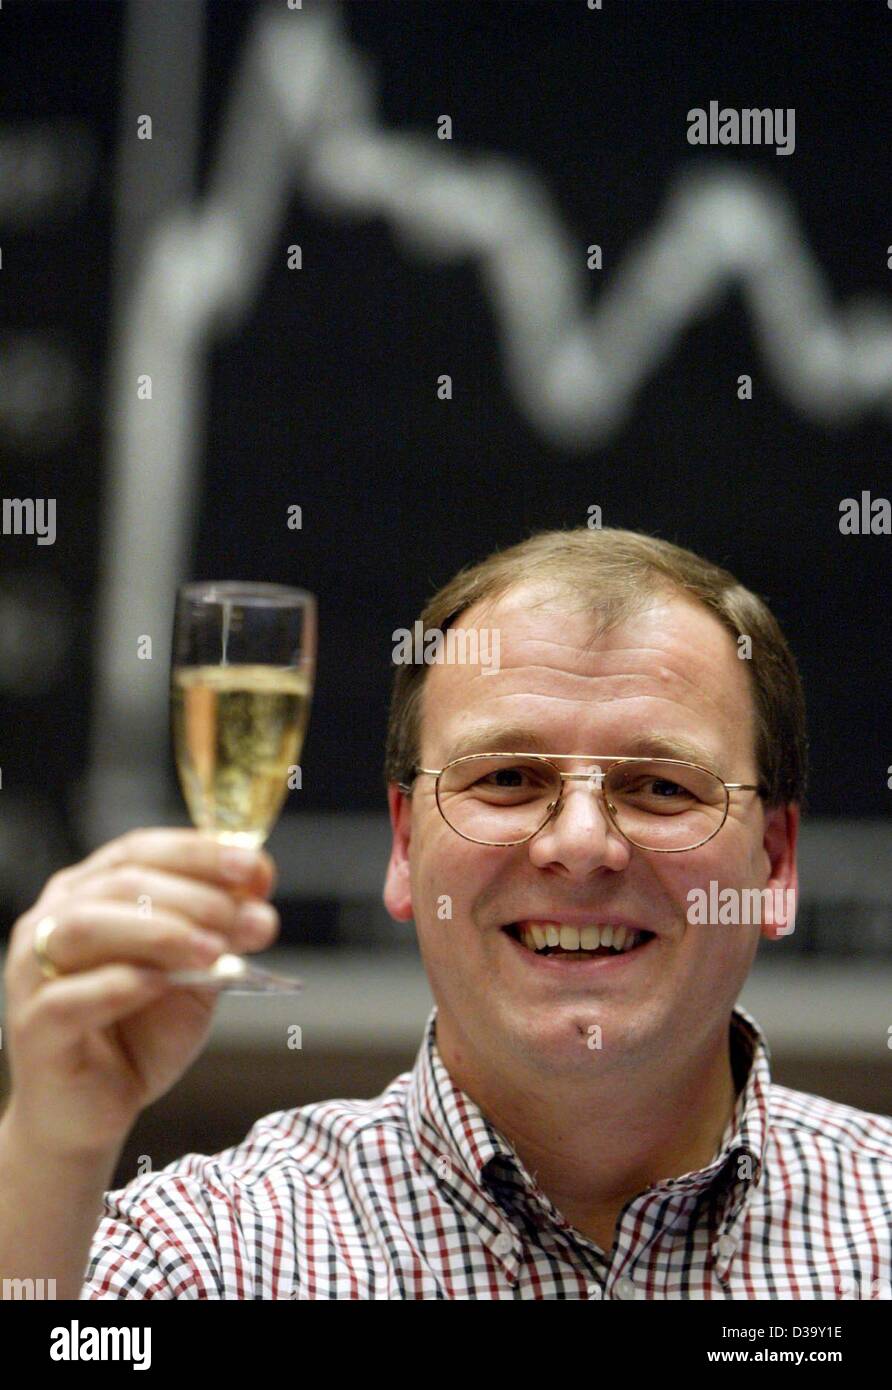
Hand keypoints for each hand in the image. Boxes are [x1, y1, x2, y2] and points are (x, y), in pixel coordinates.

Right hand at [1, 829, 278, 1158]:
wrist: (94, 1113)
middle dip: (194, 895)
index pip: (141, 850)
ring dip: (158, 931)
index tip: (255, 868)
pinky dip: (120, 984)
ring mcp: (32, 973)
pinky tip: (161, 984)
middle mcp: (53, 920)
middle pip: (120, 882)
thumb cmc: (141, 1033)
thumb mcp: (194, 974)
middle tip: (246, 918)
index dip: (200, 853)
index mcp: (90, 892)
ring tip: (213, 951)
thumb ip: (220, 936)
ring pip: (86, 927)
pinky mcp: (32, 1028)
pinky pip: (68, 998)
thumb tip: (259, 903)